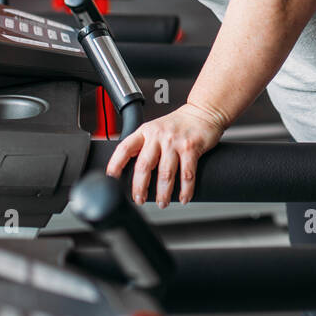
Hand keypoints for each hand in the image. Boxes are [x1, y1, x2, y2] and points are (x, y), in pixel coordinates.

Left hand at [105, 103, 227, 206]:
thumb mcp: (155, 128)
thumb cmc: (179, 124)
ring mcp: (174, 142)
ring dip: (163, 193)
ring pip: (165, 173)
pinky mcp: (191, 148)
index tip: (111, 178)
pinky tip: (184, 197)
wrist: (203, 112)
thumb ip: (144, 144)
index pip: (125, 148)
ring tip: (162, 203)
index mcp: (146, 131)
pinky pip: (187, 174)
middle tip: (139, 199)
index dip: (116, 163)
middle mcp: (158, 136)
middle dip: (140, 187)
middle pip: (144, 165)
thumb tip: (133, 170)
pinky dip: (185, 190)